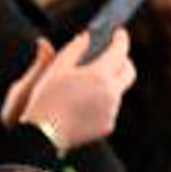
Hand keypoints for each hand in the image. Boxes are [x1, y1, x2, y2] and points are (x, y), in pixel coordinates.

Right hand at [0, 28, 135, 152]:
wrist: (41, 137)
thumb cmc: (45, 101)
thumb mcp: (56, 69)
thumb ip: (74, 48)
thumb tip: (85, 37)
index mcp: (100, 74)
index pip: (120, 50)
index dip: (121, 38)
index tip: (119, 34)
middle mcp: (110, 93)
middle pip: (129, 72)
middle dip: (123, 61)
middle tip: (112, 57)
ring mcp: (110, 112)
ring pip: (118, 91)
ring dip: (109, 84)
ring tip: (90, 85)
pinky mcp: (106, 127)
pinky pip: (110, 110)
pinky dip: (102, 104)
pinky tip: (85, 105)